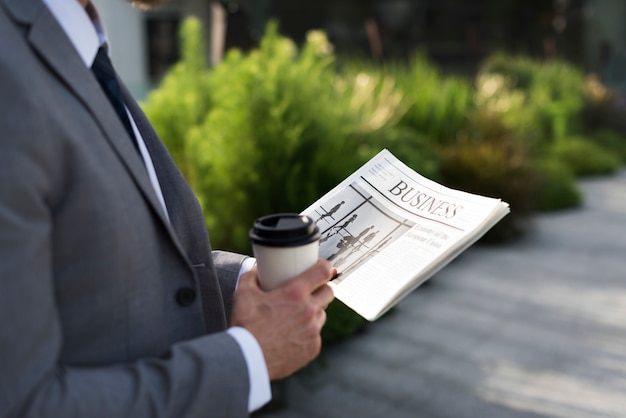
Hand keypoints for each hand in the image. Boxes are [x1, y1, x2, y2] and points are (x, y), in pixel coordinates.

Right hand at [230, 259, 334, 379]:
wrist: (247, 359)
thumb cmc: (245, 326)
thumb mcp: (243, 294)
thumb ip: (251, 277)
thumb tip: (257, 270)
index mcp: (295, 293)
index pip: (323, 271)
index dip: (324, 266)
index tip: (320, 267)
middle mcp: (309, 310)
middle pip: (328, 292)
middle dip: (321, 289)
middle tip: (309, 291)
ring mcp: (313, 331)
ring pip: (322, 314)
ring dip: (314, 312)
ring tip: (297, 315)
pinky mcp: (313, 348)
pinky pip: (315, 335)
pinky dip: (307, 333)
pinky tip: (293, 335)